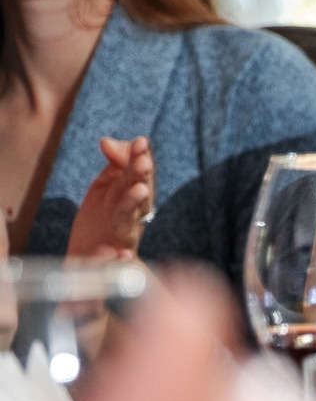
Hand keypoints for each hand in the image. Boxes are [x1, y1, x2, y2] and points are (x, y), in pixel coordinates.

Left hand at [64, 136, 152, 258]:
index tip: (141, 141)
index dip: (141, 157)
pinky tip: (122, 254)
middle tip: (143, 163)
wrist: (88, 256)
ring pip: (131, 221)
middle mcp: (134, 215)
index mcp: (132, 195)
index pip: (140, 174)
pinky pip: (118, 259)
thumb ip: (114, 163)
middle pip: (140, 194)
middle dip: (141, 177)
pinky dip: (121, 258)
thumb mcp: (106, 185)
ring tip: (139, 190)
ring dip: (134, 205)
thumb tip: (107, 141)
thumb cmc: (102, 218)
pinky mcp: (112, 258)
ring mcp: (124, 236)